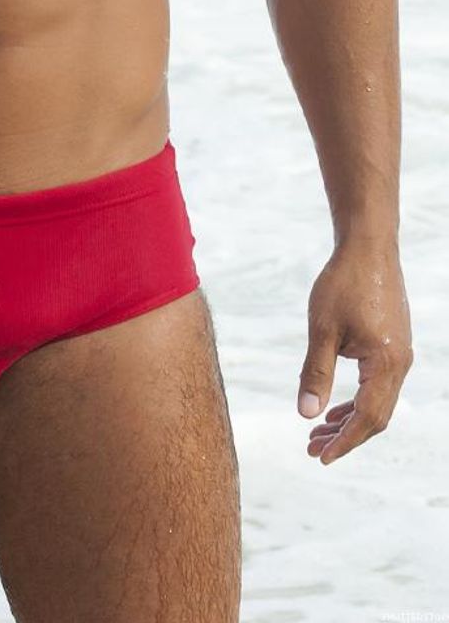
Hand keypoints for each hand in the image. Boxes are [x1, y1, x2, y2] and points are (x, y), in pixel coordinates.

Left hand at [298, 240, 412, 464]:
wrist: (368, 247)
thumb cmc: (343, 283)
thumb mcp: (322, 329)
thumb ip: (315, 374)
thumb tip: (305, 415)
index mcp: (386, 364)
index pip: (367, 418)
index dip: (344, 442)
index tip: (319, 457)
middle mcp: (400, 364)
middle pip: (376, 417)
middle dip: (345, 436)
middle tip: (312, 449)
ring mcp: (400, 355)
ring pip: (378, 402)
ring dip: (349, 420)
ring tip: (318, 432)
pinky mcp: (394, 345)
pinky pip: (379, 385)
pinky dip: (357, 400)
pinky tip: (334, 406)